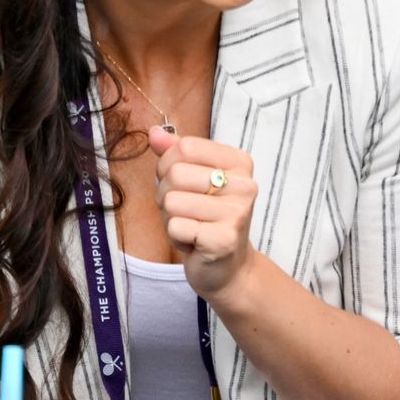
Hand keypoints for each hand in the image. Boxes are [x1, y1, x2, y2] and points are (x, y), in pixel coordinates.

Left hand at [150, 126, 260, 301]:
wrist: (228, 267)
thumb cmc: (205, 217)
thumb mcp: (190, 178)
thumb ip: (173, 152)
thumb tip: (155, 132)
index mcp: (239, 163)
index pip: (184, 146)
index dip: (168, 164)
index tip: (183, 184)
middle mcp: (244, 186)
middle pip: (175, 173)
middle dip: (166, 193)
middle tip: (185, 210)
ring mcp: (237, 214)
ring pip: (171, 200)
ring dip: (170, 216)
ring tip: (190, 225)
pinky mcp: (224, 240)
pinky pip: (175, 226)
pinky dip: (175, 235)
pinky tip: (193, 241)